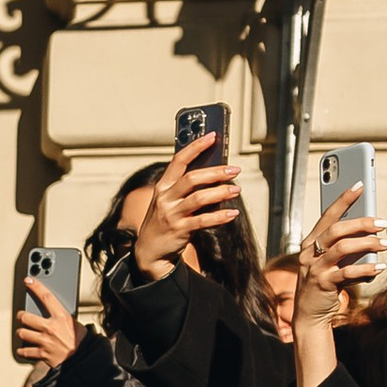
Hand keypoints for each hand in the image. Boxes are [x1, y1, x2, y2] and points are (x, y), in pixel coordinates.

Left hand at [15, 279, 81, 371]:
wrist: (83, 359)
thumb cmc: (81, 342)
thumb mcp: (75, 324)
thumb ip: (62, 318)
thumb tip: (54, 314)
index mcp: (61, 317)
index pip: (46, 297)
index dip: (36, 287)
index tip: (29, 280)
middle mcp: (50, 328)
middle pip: (26, 317)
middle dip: (21, 316)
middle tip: (22, 317)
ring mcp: (44, 341)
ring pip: (22, 333)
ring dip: (21, 333)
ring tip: (23, 333)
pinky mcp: (41, 354)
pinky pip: (25, 351)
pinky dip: (22, 351)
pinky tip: (23, 349)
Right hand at [127, 139, 245, 280]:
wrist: (149, 250)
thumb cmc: (164, 220)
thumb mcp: (169, 200)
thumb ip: (186, 187)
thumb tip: (215, 172)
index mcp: (163, 186)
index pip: (179, 161)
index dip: (196, 147)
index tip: (212, 136)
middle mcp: (165, 198)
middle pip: (191, 178)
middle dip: (215, 172)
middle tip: (234, 170)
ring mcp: (171, 214)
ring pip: (198, 198)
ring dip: (220, 193)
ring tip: (236, 190)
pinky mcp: (179, 230)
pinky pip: (202, 221)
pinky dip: (219, 217)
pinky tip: (232, 213)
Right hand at [291, 186, 382, 386]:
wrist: (310, 315)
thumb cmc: (325, 284)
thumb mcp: (333, 262)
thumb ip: (346, 247)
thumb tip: (371, 232)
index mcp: (310, 242)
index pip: (328, 215)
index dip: (343, 199)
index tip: (360, 184)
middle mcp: (309, 252)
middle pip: (336, 230)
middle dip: (361, 223)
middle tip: (382, 223)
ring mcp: (313, 268)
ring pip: (341, 248)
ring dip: (366, 244)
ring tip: (384, 244)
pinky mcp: (321, 284)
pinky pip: (346, 273)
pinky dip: (364, 269)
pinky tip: (378, 268)